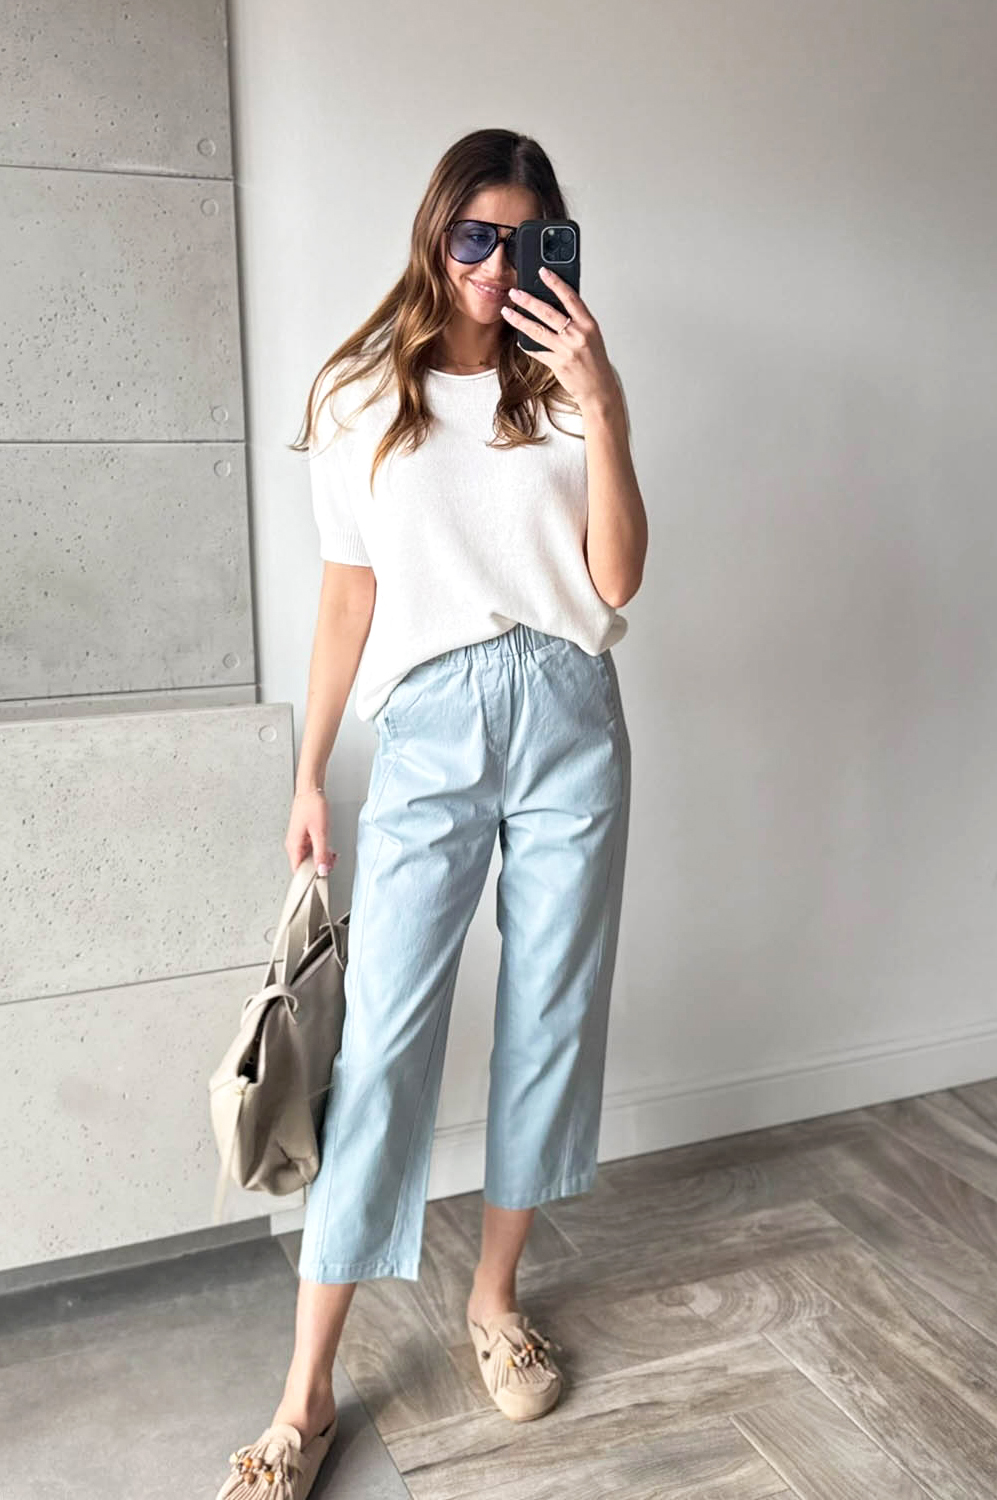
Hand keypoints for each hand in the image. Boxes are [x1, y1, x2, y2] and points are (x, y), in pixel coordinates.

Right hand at [286, 788, 336, 874]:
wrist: (311, 790)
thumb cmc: (312, 806)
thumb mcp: (320, 833)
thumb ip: (321, 853)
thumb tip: (322, 870)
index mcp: (294, 846)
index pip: (299, 871)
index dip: (311, 876)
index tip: (323, 876)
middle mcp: (294, 845)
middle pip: (305, 866)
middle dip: (319, 866)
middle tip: (331, 862)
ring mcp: (299, 840)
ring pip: (309, 858)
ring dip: (321, 858)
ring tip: (331, 854)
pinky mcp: (304, 836)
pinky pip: (311, 849)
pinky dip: (320, 850)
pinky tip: (328, 847)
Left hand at [501, 266, 619, 411]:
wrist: (599, 388)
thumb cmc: (596, 361)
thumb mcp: (592, 336)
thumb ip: (577, 320)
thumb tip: (557, 304)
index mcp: (588, 324)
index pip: (570, 297)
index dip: (555, 283)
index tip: (543, 272)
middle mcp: (577, 336)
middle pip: (548, 312)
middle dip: (528, 300)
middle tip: (514, 292)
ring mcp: (566, 350)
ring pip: (537, 330)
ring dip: (519, 320)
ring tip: (507, 311)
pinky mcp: (557, 364)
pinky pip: (537, 351)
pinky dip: (526, 345)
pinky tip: (518, 339)